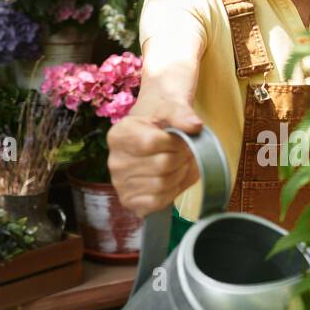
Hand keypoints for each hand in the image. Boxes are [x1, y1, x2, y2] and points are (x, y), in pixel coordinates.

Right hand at [107, 100, 202, 217]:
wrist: (154, 138)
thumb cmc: (161, 123)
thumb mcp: (169, 108)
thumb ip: (181, 113)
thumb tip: (194, 125)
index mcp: (119, 135)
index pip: (152, 142)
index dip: (175, 142)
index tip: (182, 138)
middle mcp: (114, 161)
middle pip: (161, 165)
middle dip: (182, 158)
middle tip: (186, 152)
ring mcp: (120, 184)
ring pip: (162, 184)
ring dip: (181, 174)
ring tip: (182, 163)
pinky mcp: (130, 201)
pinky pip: (158, 202)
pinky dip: (173, 191)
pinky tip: (174, 178)